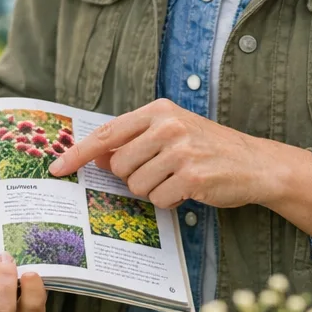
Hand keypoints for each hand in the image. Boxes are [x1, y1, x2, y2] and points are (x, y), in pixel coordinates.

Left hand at [47, 98, 268, 208]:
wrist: (255, 162)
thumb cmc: (208, 147)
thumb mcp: (172, 131)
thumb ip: (135, 140)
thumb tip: (98, 158)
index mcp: (159, 110)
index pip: (107, 132)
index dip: (78, 152)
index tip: (56, 168)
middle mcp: (168, 126)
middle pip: (120, 165)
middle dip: (133, 176)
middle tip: (160, 172)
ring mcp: (181, 151)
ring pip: (137, 185)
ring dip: (153, 190)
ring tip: (177, 178)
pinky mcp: (193, 178)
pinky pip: (160, 199)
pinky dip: (170, 201)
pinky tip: (189, 190)